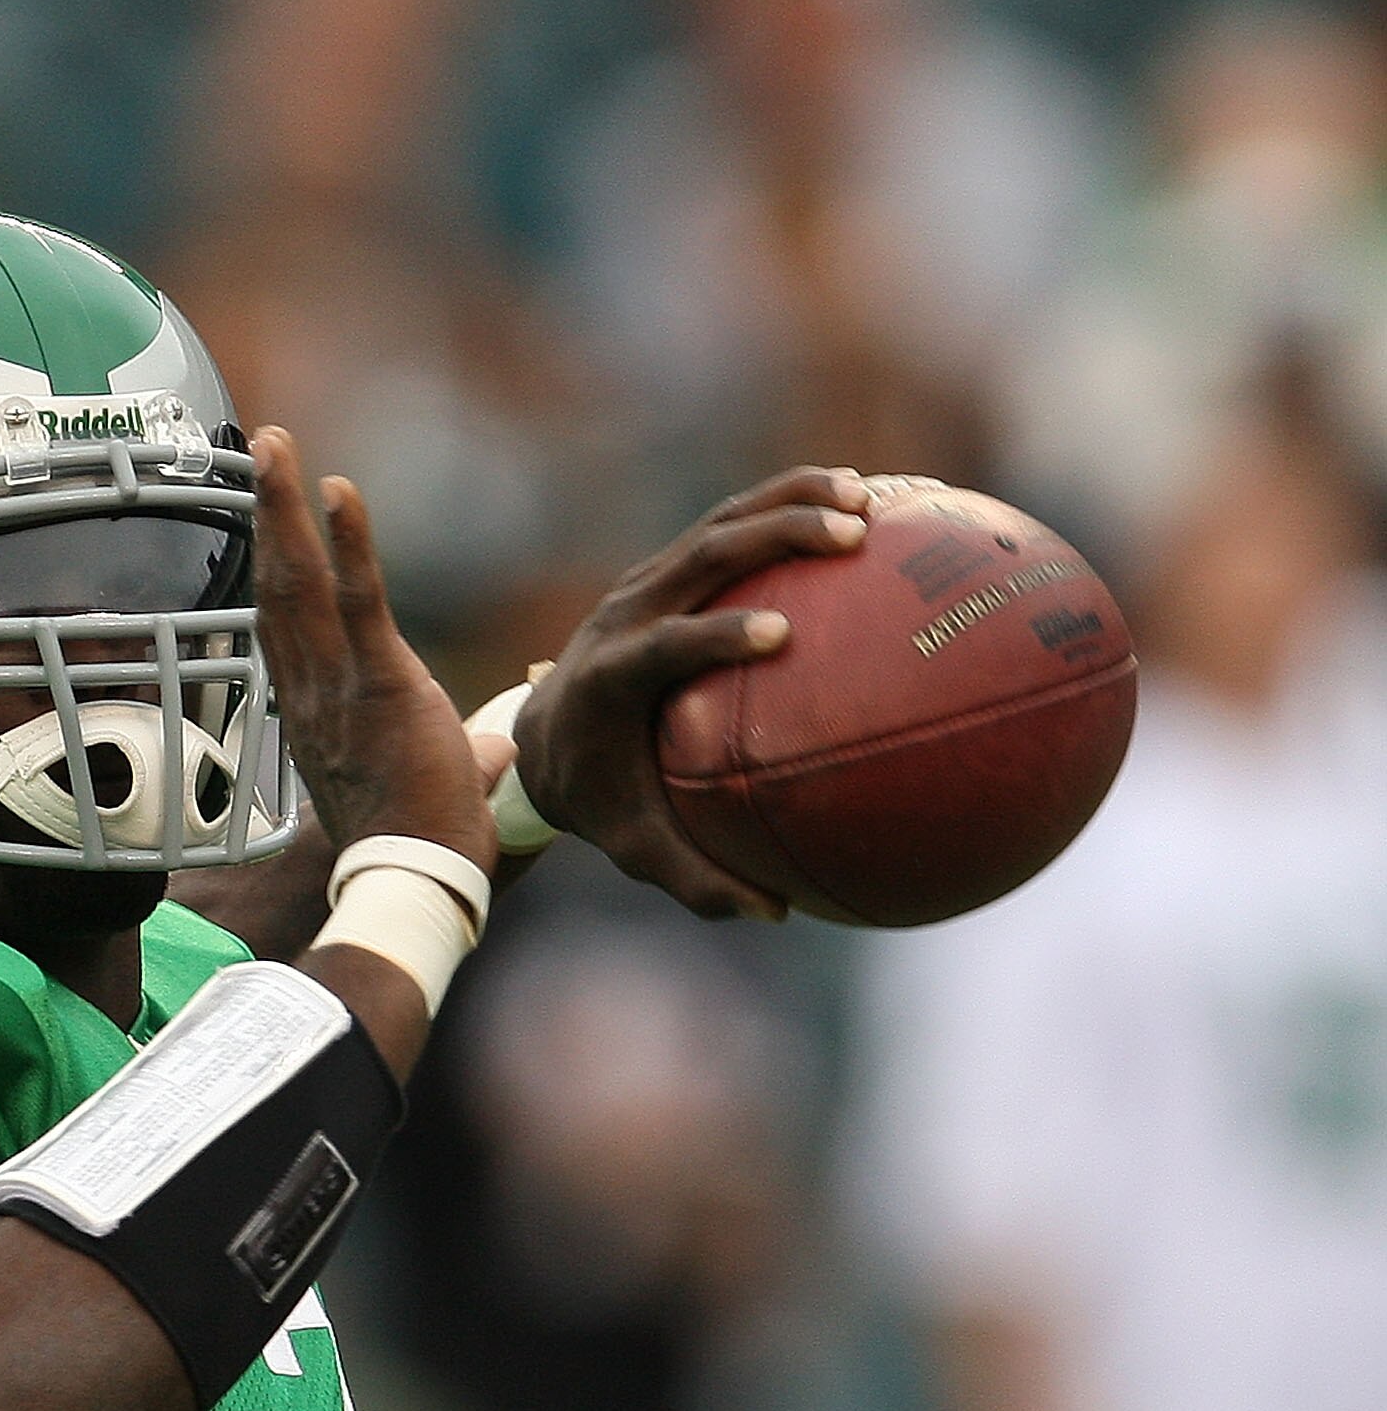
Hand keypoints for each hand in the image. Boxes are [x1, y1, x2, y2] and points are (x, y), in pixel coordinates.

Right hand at [252, 427, 497, 877]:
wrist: (418, 883)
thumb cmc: (428, 848)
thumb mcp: (448, 788)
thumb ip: (469, 756)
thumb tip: (500, 747)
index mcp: (321, 714)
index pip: (288, 626)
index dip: (274, 565)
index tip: (268, 516)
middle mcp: (314, 693)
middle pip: (280, 588)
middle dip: (269, 514)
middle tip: (264, 448)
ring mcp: (340, 688)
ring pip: (301, 583)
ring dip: (285, 508)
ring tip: (275, 443)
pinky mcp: (382, 685)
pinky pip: (360, 601)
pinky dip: (350, 541)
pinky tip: (338, 485)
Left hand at [513, 466, 873, 921]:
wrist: (543, 737)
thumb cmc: (599, 800)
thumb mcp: (637, 848)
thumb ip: (696, 882)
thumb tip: (774, 913)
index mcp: (608, 680)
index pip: (661, 647)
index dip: (715, 635)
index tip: (779, 635)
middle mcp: (623, 615)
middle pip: (700, 557)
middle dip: (773, 535)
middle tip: (850, 534)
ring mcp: (645, 582)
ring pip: (718, 524)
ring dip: (789, 501)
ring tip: (867, 497)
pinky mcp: (669, 570)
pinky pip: (731, 526)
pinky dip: (788, 504)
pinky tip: (863, 499)